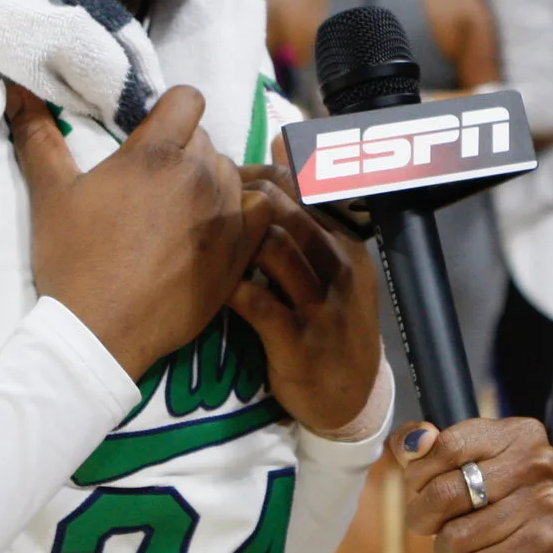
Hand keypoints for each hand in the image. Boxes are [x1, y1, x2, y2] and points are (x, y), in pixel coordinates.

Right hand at [9, 83, 268, 378]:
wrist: (101, 331)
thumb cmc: (73, 260)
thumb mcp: (51, 194)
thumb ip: (38, 136)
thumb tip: (16, 89)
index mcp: (155, 153)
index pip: (187, 99)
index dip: (170, 111)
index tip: (151, 136)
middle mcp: (199, 174)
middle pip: (205, 139)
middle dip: (182, 151)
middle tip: (153, 186)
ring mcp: (226, 212)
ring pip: (231, 172)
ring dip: (210, 182)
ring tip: (180, 212)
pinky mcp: (242, 248)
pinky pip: (261, 208)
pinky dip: (245, 210)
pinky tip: (219, 226)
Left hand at [230, 149, 381, 435]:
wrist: (347, 398)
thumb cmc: (329, 326)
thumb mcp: (332, 273)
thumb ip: (308, 222)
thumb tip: (276, 155)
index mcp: (347, 248)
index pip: (310, 194)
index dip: (269, 178)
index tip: (233, 172)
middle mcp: (339, 271)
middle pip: (292, 215)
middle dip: (246, 199)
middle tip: (207, 196)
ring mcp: (321, 306)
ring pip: (278, 250)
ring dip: (237, 236)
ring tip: (204, 231)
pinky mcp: (297, 341)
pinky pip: (259, 303)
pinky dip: (230, 287)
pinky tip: (209, 281)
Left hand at [394, 417, 552, 552]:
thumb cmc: (489, 511)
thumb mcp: (458, 470)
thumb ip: (423, 450)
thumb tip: (413, 443)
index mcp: (519, 434)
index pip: (446, 447)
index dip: (418, 475)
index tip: (421, 489)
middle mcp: (538, 464)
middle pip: (445, 493)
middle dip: (424, 518)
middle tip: (433, 527)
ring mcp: (544, 506)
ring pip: (454, 538)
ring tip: (460, 551)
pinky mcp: (541, 549)